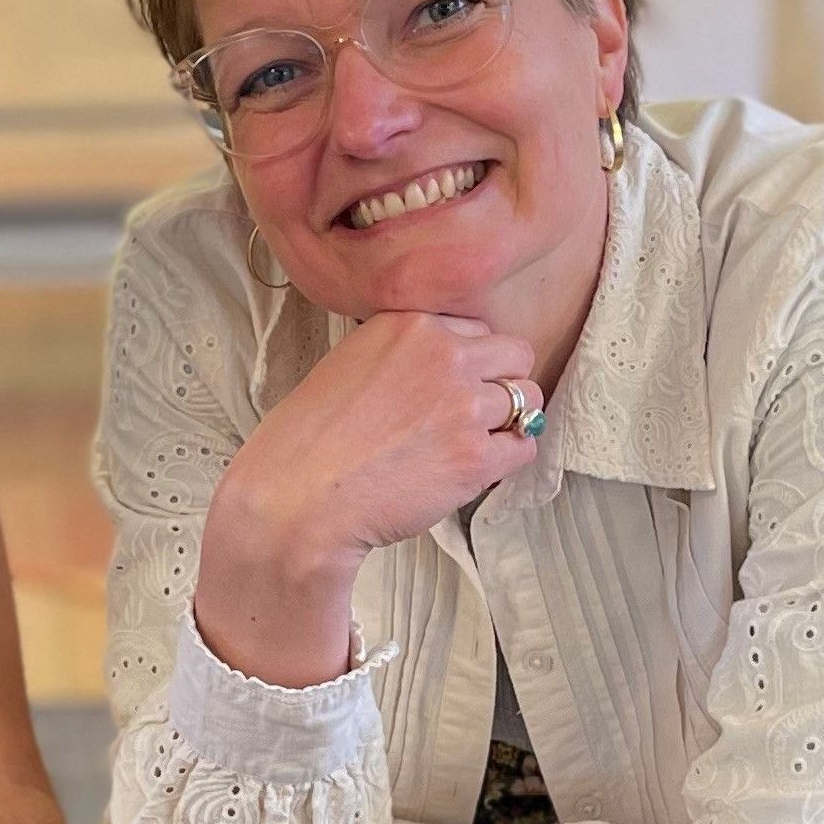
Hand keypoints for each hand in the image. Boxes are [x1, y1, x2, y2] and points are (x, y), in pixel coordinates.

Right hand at [197, 312, 537, 683]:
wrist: (295, 499)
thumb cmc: (305, 443)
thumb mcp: (346, 364)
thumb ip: (399, 355)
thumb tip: (438, 369)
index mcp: (408, 324)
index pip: (474, 329)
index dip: (467, 362)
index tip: (450, 388)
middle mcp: (443, 354)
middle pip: (515, 355)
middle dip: (500, 384)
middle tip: (472, 415)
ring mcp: (462, 405)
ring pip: (528, 400)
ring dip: (505, 423)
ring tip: (469, 446)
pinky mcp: (475, 457)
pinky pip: (524, 447)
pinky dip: (507, 460)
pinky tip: (473, 470)